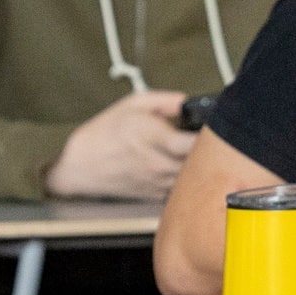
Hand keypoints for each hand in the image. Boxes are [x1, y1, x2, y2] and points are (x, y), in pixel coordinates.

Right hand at [44, 91, 196, 198]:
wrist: (82, 165)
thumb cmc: (104, 133)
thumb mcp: (133, 103)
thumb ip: (167, 100)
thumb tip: (189, 102)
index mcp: (153, 136)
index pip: (194, 142)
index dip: (210, 135)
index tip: (214, 127)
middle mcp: (158, 162)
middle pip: (200, 161)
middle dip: (209, 149)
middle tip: (210, 138)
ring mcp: (158, 181)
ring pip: (194, 176)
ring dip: (199, 165)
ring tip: (193, 151)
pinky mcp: (157, 194)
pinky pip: (182, 187)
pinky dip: (187, 178)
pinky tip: (182, 167)